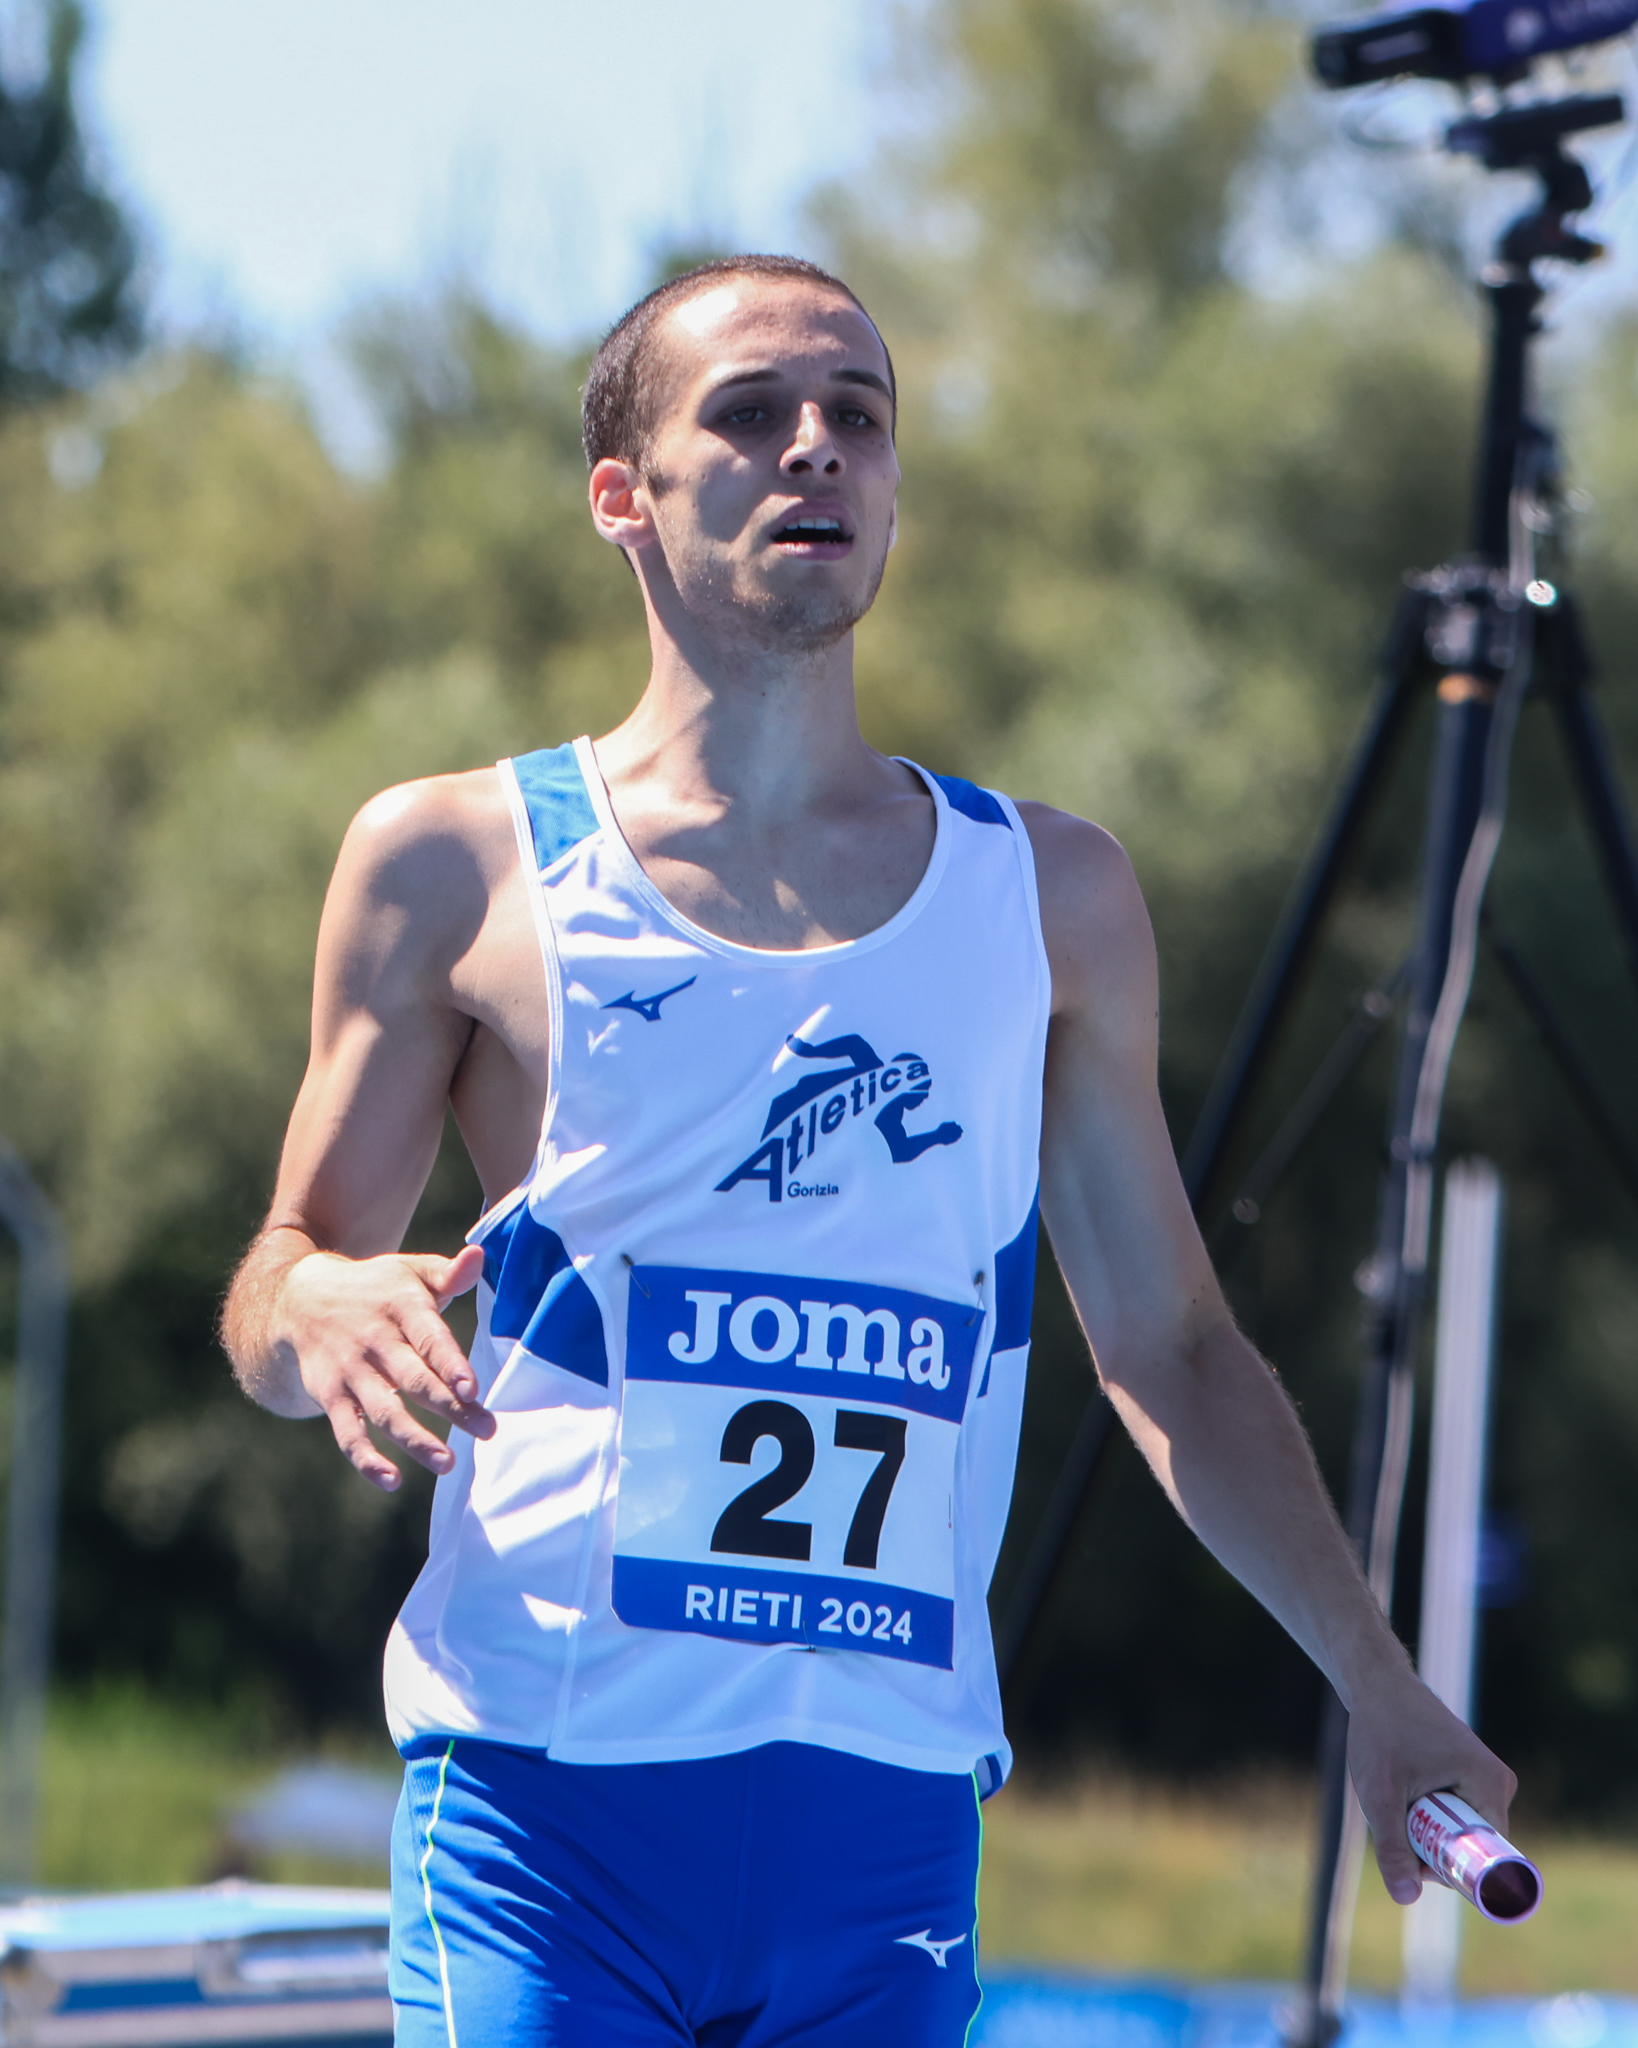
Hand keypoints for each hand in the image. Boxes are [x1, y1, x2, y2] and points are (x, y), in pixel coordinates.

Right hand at [276, 1242, 492, 1490]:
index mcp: (400, 1306)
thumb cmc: (377, 1288)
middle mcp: (373, 1339)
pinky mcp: (330, 1395)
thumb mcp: (410, 1272)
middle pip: (413, 1379)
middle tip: (486, 1429)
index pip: (428, 1337)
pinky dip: (366, 1459)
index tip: (472, 1389)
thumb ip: (449, 1273)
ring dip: (415, 1439)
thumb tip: (479, 1256)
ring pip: (383, 1411)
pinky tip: (391, 1480)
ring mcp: (350, 1370)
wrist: (300, 1299)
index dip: (449, 1363)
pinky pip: (347, 1432)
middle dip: (450, 1407)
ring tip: (448, 1462)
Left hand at [1347, 1663, 1517, 1902]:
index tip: (1414, 1860)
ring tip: (1397, 1795)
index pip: (1486, 1856)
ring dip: (1425, 1828)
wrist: (1376, 1683)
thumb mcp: (1381, 1793)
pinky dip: (1425, 1811)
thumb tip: (1406, 1898)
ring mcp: (1484, 1778)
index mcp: (1492, 1787)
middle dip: (1431, 1846)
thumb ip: (1392, 1846)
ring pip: (1456, 1829)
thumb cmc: (1380, 1731)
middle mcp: (1498, 1784)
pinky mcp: (1468, 1774)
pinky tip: (1402, 1787)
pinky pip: (1453, 1812)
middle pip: (1469, 1844)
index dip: (1452, 1870)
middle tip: (1395, 1819)